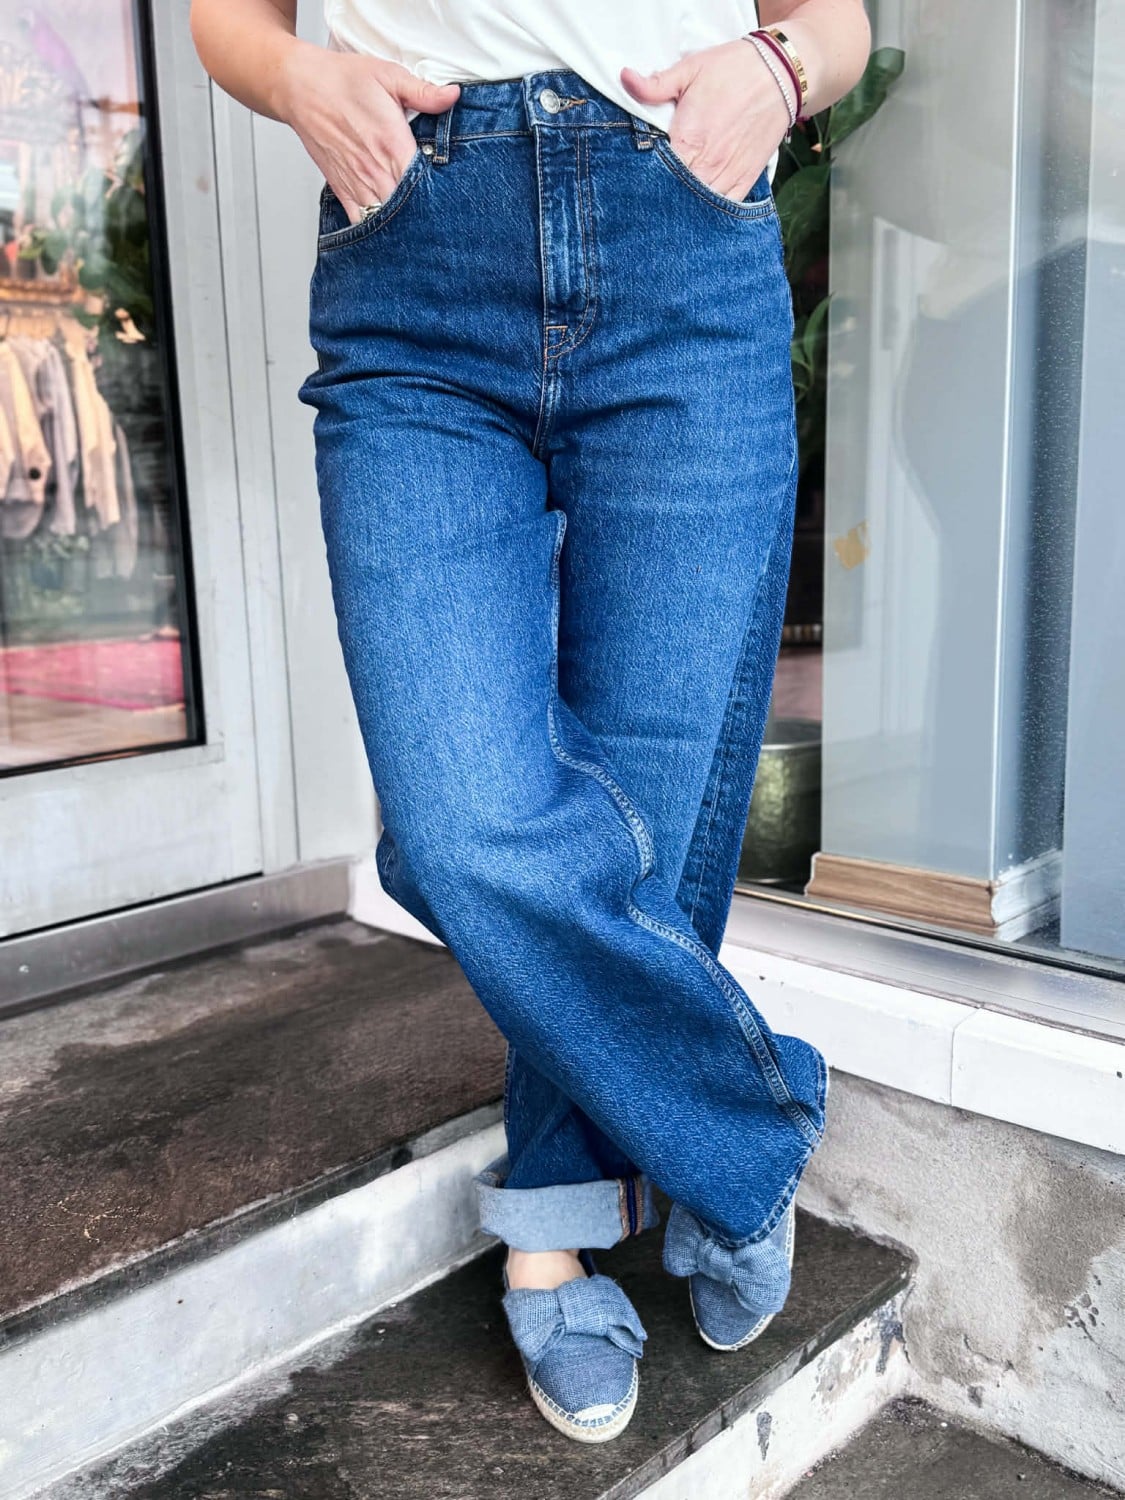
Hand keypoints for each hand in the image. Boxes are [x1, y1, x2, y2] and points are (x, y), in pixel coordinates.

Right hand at [278, 40, 459, 224]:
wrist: (300, 87)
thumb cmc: (343, 80)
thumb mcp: (389, 76)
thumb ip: (423, 92)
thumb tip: (453, 96)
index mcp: (393, 145)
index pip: (425, 184)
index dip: (440, 194)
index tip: (450, 195)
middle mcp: (376, 170)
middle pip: (409, 208)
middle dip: (424, 213)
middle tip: (438, 215)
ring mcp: (358, 183)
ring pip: (386, 220)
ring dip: (401, 223)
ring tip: (416, 224)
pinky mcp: (342, 189)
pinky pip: (360, 221)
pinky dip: (374, 228)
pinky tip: (387, 227)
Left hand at [621, 40, 789, 202]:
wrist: (780, 73)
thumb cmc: (732, 70)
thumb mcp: (690, 69)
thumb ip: (655, 84)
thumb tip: (624, 78)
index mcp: (687, 140)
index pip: (654, 173)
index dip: (642, 179)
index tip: (634, 179)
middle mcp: (706, 165)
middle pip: (673, 196)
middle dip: (660, 197)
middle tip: (648, 199)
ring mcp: (727, 176)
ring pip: (697, 209)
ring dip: (683, 209)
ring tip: (670, 210)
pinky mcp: (745, 181)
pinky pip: (724, 210)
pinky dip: (709, 214)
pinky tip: (698, 212)